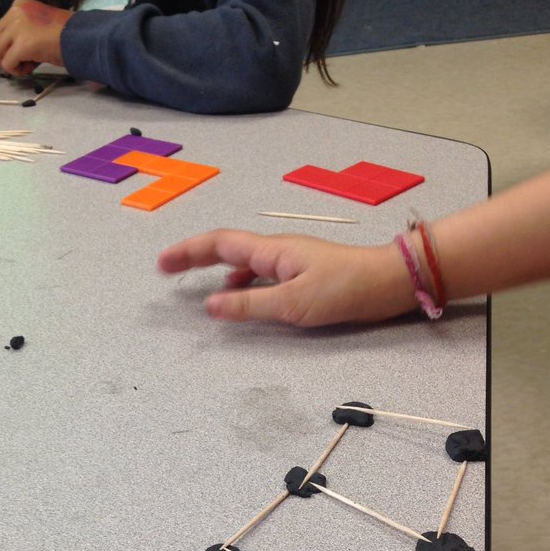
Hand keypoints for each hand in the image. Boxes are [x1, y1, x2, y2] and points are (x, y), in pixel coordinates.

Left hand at [0, 0, 71, 76]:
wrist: (80, 38)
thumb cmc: (64, 36)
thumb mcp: (38, 26)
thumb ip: (21, 32)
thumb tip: (8, 52)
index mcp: (18, 5)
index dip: (5, 47)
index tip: (21, 55)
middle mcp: (14, 12)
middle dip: (1, 57)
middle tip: (17, 65)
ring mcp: (17, 27)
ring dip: (8, 65)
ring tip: (25, 67)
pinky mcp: (22, 44)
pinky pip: (7, 64)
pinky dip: (16, 71)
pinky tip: (29, 69)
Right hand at [158, 229, 418, 326]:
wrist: (387, 283)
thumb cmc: (343, 291)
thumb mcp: (293, 304)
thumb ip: (250, 305)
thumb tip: (210, 306)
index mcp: (271, 252)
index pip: (219, 244)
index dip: (188, 252)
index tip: (162, 264)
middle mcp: (277, 251)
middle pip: (226, 248)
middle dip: (195, 257)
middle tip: (167, 270)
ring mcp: (290, 261)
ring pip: (244, 262)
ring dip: (217, 272)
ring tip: (200, 289)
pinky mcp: (302, 274)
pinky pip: (261, 273)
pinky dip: (242, 284)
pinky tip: (242, 297)